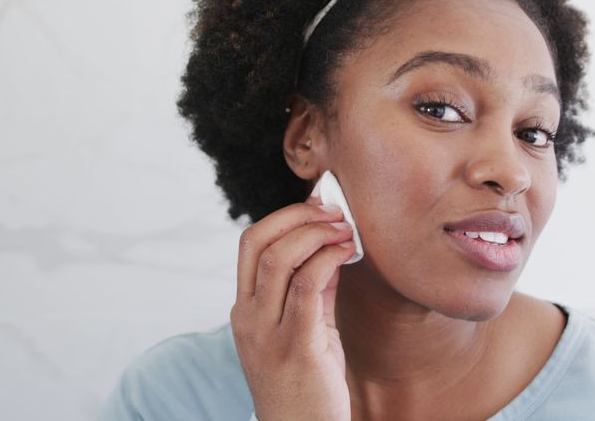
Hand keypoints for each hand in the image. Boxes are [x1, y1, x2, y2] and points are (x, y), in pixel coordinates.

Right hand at [230, 194, 356, 420]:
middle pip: (258, 241)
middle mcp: (248, 317)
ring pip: (279, 258)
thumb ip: (313, 291)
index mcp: (245, 311)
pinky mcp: (298, 346)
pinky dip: (329, 259)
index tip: (319, 209)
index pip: (251, 244)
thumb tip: (330, 249)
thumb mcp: (305, 331)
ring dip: (316, 233)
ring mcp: (268, 332)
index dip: (285, 216)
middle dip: (298, 216)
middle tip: (335, 213)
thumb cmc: (306, 386)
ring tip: (346, 230)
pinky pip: (308, 286)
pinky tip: (349, 254)